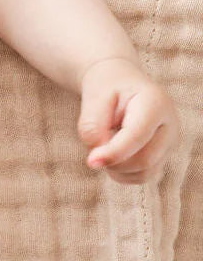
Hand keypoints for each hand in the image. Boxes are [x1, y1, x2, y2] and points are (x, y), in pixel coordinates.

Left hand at [77, 57, 180, 184]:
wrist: (120, 83)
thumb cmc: (107, 87)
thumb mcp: (94, 97)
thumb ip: (92, 126)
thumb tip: (98, 158)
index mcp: (156, 102)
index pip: (137, 136)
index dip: (114, 153)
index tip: (91, 162)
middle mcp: (170, 125)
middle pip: (144, 160)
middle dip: (113, 161)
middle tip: (93, 149)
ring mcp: (170, 143)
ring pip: (144, 173)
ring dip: (116, 168)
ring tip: (104, 146)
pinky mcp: (164, 156)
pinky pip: (142, 177)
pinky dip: (122, 173)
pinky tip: (113, 155)